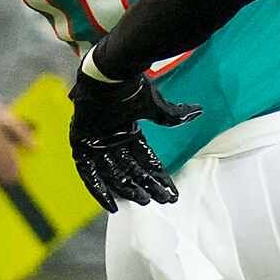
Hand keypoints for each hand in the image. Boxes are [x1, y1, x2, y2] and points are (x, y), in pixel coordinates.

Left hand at [69, 62, 200, 213]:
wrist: (108, 74)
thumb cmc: (131, 86)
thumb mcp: (154, 106)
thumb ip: (173, 115)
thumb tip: (198, 111)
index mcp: (127, 129)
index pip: (145, 159)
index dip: (158, 175)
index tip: (170, 191)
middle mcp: (111, 139)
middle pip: (130, 169)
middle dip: (145, 185)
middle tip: (159, 199)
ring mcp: (95, 143)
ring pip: (113, 174)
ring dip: (127, 188)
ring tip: (143, 201)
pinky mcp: (81, 145)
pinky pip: (88, 174)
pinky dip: (99, 189)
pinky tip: (112, 204)